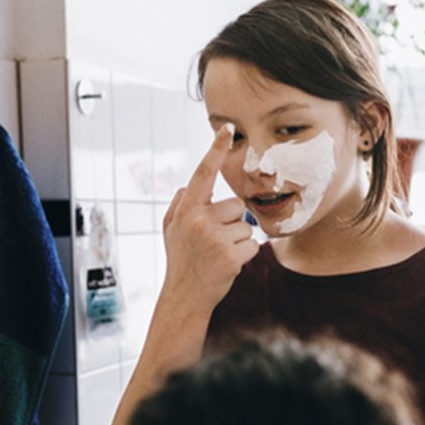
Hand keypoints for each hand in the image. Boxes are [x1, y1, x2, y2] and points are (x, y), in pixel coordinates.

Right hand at [159, 124, 258, 317]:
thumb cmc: (182, 259)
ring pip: (246, 227)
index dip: (215, 150)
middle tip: (213, 242)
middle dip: (231, 223)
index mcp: (186, 210)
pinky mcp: (230, 255)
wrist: (185, 296)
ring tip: (218, 255)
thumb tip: (191, 184)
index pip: (203, 174)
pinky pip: (253, 245)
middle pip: (236, 206)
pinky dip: (245, 256)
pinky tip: (227, 264)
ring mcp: (214, 238)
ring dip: (238, 241)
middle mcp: (198, 220)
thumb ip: (181, 204)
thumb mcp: (172, 229)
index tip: (226, 128)